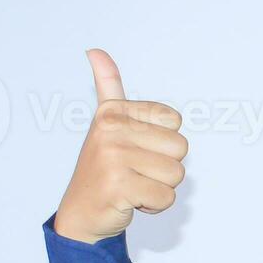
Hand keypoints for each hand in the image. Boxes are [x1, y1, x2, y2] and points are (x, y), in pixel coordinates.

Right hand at [53, 48, 187, 243]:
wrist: (81, 211)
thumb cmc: (102, 167)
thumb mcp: (106, 122)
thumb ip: (108, 86)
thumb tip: (95, 51)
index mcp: (114, 111)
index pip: (174, 120)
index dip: (163, 141)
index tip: (137, 147)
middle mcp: (111, 130)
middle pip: (180, 148)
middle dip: (164, 166)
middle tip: (136, 171)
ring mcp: (113, 157)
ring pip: (176, 174)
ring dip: (160, 186)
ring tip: (133, 185)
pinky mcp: (119, 185)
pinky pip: (166, 197)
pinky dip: (154, 205)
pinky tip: (131, 200)